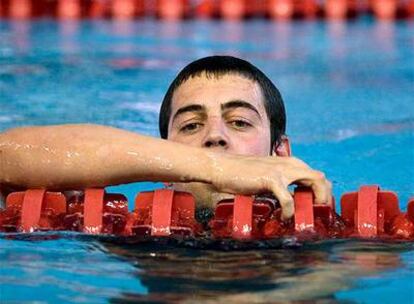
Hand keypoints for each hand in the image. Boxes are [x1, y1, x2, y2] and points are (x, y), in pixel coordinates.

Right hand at [208, 153, 331, 219]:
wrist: (223, 167)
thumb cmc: (242, 173)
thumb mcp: (267, 175)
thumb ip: (281, 183)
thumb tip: (290, 200)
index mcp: (290, 163)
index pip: (317, 175)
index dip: (322, 192)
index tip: (318, 207)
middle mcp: (290, 164)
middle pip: (321, 178)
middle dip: (325, 197)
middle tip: (317, 214)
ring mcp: (281, 170)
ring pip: (315, 181)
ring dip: (316, 200)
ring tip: (308, 215)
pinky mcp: (271, 179)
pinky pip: (288, 199)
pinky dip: (289, 211)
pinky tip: (284, 217)